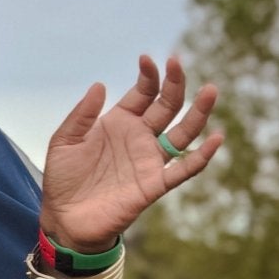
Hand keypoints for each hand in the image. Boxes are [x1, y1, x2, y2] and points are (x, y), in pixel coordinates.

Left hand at [38, 52, 223, 251]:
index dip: (149, 76)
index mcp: (119, 122)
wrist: (64, 218)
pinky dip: (201, 156)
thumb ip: (81, 115)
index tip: (148, 59)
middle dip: (175, 84)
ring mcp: (150, 160)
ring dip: (199, 113)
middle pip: (167, 106)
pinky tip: (216, 138)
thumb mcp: (64, 141)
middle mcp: (140, 138)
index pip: (143, 93)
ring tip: (211, 91)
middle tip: (178, 62)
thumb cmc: (63, 179)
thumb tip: (100, 84)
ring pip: (183, 133)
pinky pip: (184, 169)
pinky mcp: (155, 185)